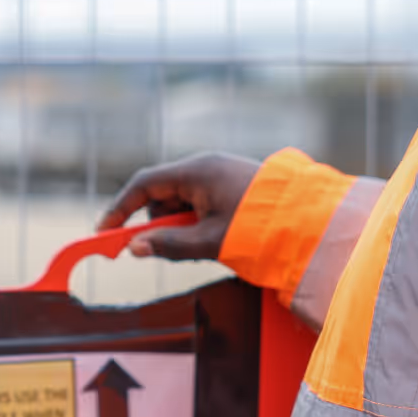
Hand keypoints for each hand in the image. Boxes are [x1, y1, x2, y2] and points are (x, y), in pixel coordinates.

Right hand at [96, 152, 262, 261]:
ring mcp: (222, 173)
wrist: (313, 222)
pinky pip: (203, 201)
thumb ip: (169, 245)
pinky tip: (215, 241)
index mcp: (197, 171)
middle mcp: (206, 165)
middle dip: (156, 222)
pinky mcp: (235, 184)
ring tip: (202, 248)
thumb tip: (133, 247)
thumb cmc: (262, 228)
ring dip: (180, 225)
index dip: (120, 209)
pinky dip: (198, 222)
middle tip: (159, 251)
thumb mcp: (211, 242)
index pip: (143, 184)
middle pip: (162, 192)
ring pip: (183, 200)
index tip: (104, 233)